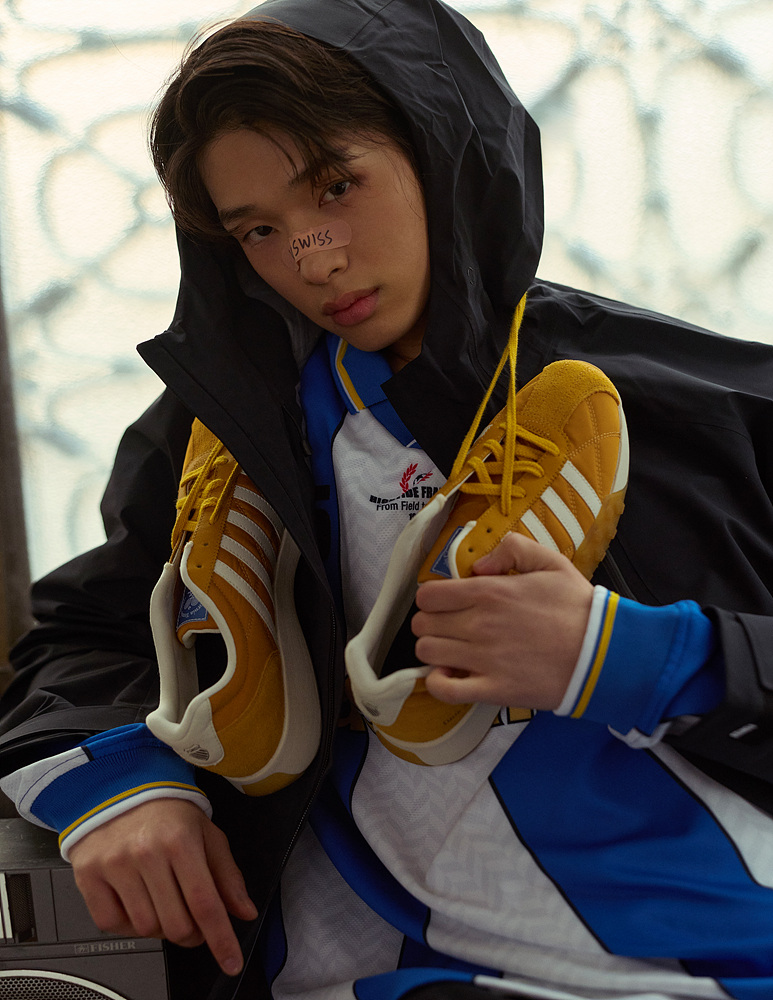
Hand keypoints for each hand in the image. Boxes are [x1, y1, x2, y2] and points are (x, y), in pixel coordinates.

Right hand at [69, 798, 256, 976]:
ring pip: (146, 929)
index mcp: (181, 841)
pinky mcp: (89, 875)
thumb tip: (244, 911)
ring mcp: (115, 865)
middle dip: (193, 933)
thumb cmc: (168, 812)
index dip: (221, 939)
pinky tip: (138, 902)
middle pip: (177, 924)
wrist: (121, 788)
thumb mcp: (207, 834)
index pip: (206, 904)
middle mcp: (146, 854)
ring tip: (166, 904)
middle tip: (196, 922)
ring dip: (162, 928)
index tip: (231, 961)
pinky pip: (112, 923)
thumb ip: (228, 875)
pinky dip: (129, 924)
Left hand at [412, 533, 592, 709]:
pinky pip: (444, 689)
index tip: (446, 603)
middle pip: (422, 624)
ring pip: (427, 653)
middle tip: (451, 626)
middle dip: (431, 623)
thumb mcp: (549, 561)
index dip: (432, 598)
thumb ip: (511, 550)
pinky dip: (439, 682)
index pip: (428, 595)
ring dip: (434, 651)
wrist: (604, 652)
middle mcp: (478, 624)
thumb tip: (479, 565)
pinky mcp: (493, 689)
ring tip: (454, 650)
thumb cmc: (576, 607)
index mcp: (488, 592)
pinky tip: (453, 674)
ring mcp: (484, 659)